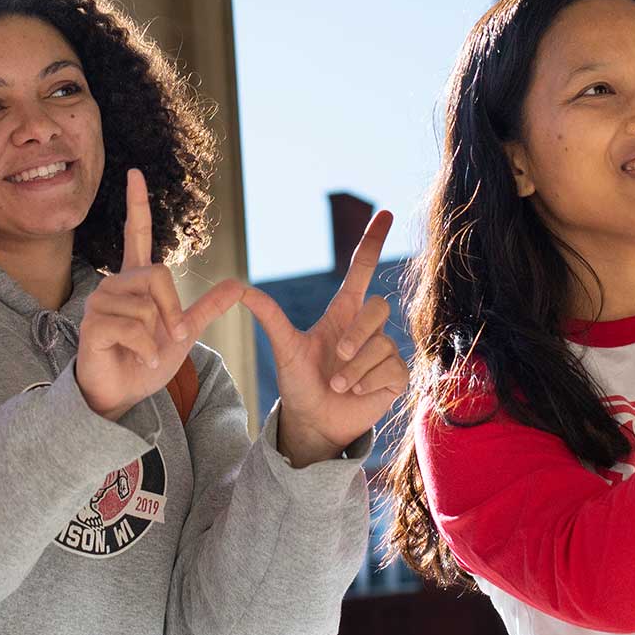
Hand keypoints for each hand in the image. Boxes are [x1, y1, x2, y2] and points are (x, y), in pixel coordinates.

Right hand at [77, 169, 244, 419]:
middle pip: (157, 275)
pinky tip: (137, 358)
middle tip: (172, 337)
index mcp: (136, 281)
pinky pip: (133, 327)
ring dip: (157, 336)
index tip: (135, 173)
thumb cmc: (146, 362)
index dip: (137, 203)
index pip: (135, 233)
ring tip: (146, 351)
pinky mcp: (92, 324)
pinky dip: (145, 349)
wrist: (121, 395)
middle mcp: (115, 284)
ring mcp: (100, 303)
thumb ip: (207, 309)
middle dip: (172, 310)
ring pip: (146, 305)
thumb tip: (239, 284)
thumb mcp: (184, 334)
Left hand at [247, 209, 408, 467]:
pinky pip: (391, 367)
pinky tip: (355, 392)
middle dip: (357, 332)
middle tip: (336, 356)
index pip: (362, 270)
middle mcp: (365, 328)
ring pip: (382, 343)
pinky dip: (367, 380)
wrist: (313, 422)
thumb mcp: (284, 348)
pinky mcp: (395, 375)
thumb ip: (268, 316)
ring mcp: (383, 350)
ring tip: (336, 385)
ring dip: (354, 367)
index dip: (372, 241)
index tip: (383, 212)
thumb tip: (239, 288)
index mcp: (342, 313)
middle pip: (378, 306)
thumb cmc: (300, 383)